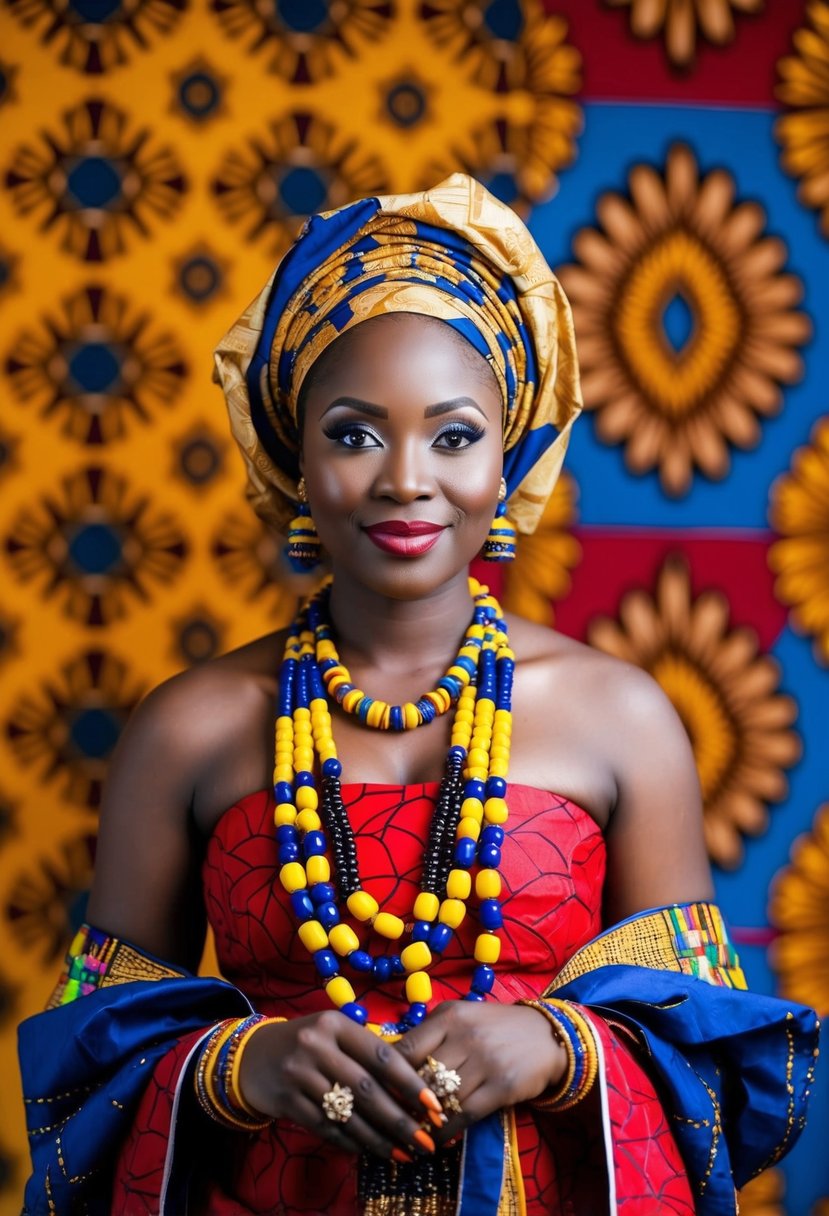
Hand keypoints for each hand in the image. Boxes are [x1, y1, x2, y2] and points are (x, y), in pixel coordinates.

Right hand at [237, 1010, 440, 1160]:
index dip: (411, 1083)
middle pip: (367, 1089)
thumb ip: (367, 1051)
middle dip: (401, 1119)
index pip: (381, 1055)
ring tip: (404, 1154)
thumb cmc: (307, 1044)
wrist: (251, 1057)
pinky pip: (326, 1128)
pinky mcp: (287, 1102)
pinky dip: (351, 1142)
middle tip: (426, 1141)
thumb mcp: (334, 1033)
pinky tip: (370, 1151)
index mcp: (335, 1024)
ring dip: (380, 1138)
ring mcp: (299, 1074)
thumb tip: (415, 1084)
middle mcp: (316, 1046)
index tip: (434, 1106)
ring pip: (348, 1114)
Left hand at [395, 1000, 566, 1143]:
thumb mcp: (460, 1016)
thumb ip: (428, 1032)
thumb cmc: (493, 1027)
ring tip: (409, 1133)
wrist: (546, 1036)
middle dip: (402, 1102)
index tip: (378, 1093)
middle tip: (389, 1120)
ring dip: (422, 1120)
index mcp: (449, 1016)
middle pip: (421, 1077)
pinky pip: (465, 1114)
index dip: (388, 1076)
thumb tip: (389, 1059)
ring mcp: (485, 1061)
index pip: (406, 1049)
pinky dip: (446, 1130)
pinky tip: (437, 1139)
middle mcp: (466, 1036)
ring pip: (442, 1098)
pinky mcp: (502, 1087)